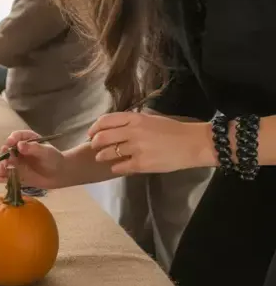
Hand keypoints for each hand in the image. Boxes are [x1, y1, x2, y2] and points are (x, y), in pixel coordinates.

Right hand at [0, 130, 67, 188]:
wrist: (60, 174)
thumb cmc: (55, 159)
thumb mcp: (46, 152)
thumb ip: (34, 148)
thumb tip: (19, 145)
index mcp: (27, 140)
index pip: (16, 137)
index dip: (12, 139)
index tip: (10, 143)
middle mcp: (19, 150)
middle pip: (7, 150)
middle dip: (3, 155)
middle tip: (5, 161)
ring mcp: (17, 162)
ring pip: (4, 163)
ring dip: (0, 167)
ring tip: (1, 172)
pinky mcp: (16, 174)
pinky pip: (6, 174)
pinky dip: (1, 177)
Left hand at [87, 111, 213, 174]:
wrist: (194, 144)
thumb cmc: (173, 131)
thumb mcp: (150, 120)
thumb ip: (132, 122)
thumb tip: (114, 128)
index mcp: (135, 118)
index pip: (105, 120)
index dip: (95, 128)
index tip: (91, 134)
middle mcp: (132, 132)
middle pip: (102, 137)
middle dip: (95, 143)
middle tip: (95, 147)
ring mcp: (136, 148)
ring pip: (108, 153)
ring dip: (102, 156)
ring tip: (102, 158)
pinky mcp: (141, 164)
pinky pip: (119, 166)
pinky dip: (115, 167)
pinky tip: (116, 167)